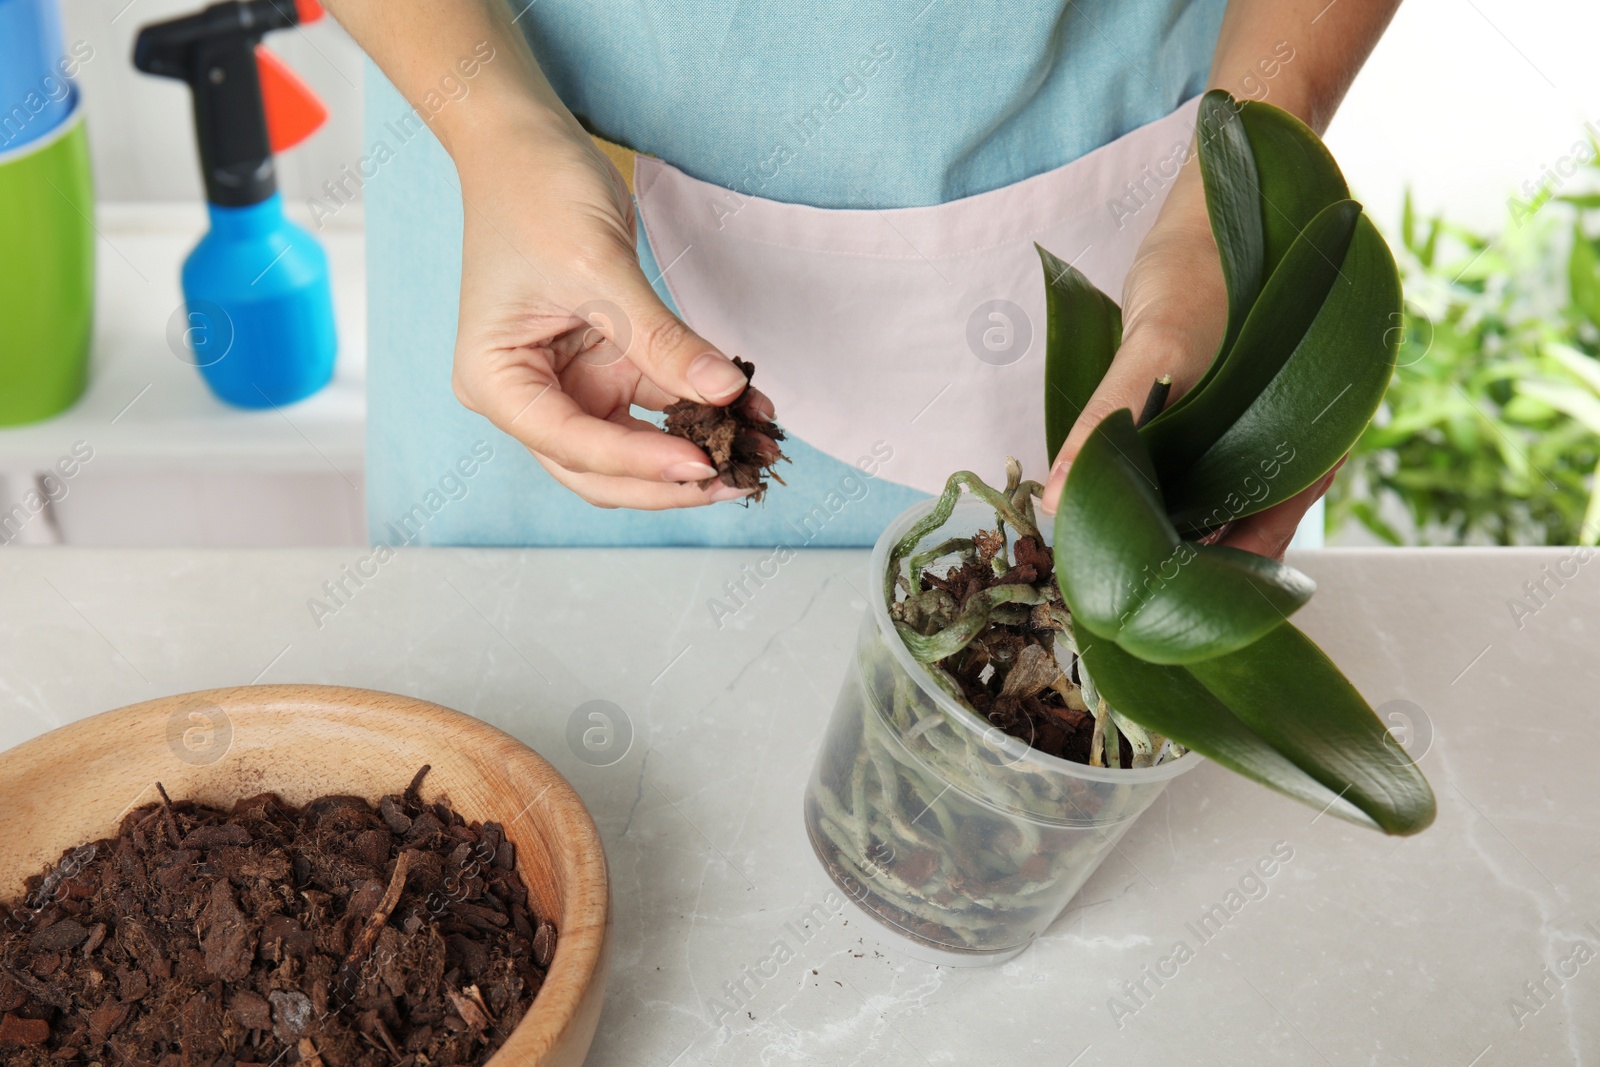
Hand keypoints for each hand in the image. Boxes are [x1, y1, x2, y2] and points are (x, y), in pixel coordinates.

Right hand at [448, 114, 775, 508]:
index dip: (639, 464)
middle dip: (668, 481)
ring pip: (634, 446)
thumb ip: (662, 339)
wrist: (526, 142)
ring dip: (694, 448)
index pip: (572, 445)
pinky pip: (656, 404)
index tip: (701, 466)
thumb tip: (725, 392)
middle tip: (737, 480)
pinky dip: (699, 409)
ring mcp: (568, 383)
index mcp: (496, 381)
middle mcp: (527, 395)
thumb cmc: (533, 192)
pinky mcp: (605, 364)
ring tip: (755, 451)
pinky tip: (748, 410)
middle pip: (600, 469)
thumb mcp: (598, 268)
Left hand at [1036, 161, 1336, 558]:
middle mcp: (1288, 448)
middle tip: (1103, 587)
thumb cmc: (1206, 258)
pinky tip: (1110, 490)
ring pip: (1211, 500)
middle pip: (1231, 533)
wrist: (1229, 184)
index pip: (1255, 552)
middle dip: (1172, 562)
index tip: (1133, 608)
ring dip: (1160, 523)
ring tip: (1101, 550)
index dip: (1197, 587)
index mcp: (1302, 450)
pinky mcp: (1224, 404)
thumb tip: (1060, 498)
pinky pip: (1192, 460)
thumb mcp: (1156, 342)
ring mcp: (1261, 427)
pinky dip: (1153, 480)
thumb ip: (1110, 415)